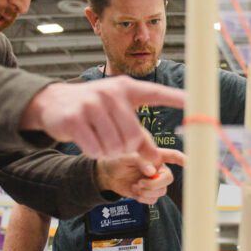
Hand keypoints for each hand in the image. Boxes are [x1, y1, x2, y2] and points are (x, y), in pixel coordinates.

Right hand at [20, 76, 184, 159]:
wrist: (55, 103)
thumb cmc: (96, 110)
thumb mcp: (119, 115)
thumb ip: (140, 136)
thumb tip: (157, 162)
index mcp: (128, 88)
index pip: (157, 93)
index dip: (176, 98)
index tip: (195, 101)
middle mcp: (111, 92)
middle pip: (134, 137)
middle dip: (127, 148)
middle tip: (116, 142)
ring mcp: (91, 103)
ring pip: (115, 146)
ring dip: (110, 151)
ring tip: (101, 138)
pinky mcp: (74, 118)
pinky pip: (95, 149)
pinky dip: (94, 152)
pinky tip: (88, 140)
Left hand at [96, 149, 184, 203]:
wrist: (108, 175)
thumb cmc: (118, 160)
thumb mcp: (126, 157)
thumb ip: (140, 161)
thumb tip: (152, 171)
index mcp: (155, 156)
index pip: (172, 156)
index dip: (182, 159)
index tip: (188, 163)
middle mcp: (158, 169)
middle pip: (168, 178)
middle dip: (155, 184)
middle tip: (140, 183)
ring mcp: (154, 182)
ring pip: (162, 191)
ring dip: (148, 192)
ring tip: (135, 186)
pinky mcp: (148, 193)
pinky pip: (154, 200)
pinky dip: (144, 199)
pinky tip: (135, 193)